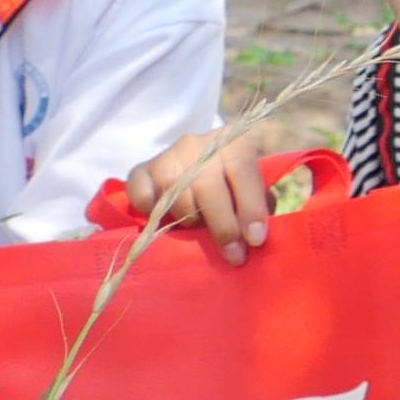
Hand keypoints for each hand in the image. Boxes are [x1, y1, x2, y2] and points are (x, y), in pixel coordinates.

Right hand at [120, 121, 287, 264]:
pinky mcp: (140, 171)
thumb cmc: (231, 186)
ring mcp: (167, 156)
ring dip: (189, 221)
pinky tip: (168, 221)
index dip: (251, 207)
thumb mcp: (251, 189)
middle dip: (223, 227)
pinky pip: (143, 198)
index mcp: (232, 144)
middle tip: (234, 255)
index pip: (243, 170)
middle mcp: (198, 144)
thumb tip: (256, 235)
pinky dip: (155, 215)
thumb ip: (260, 206)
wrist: (191, 168)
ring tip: (199, 228)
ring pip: (175, 195)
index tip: (255, 240)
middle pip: (208, 186)